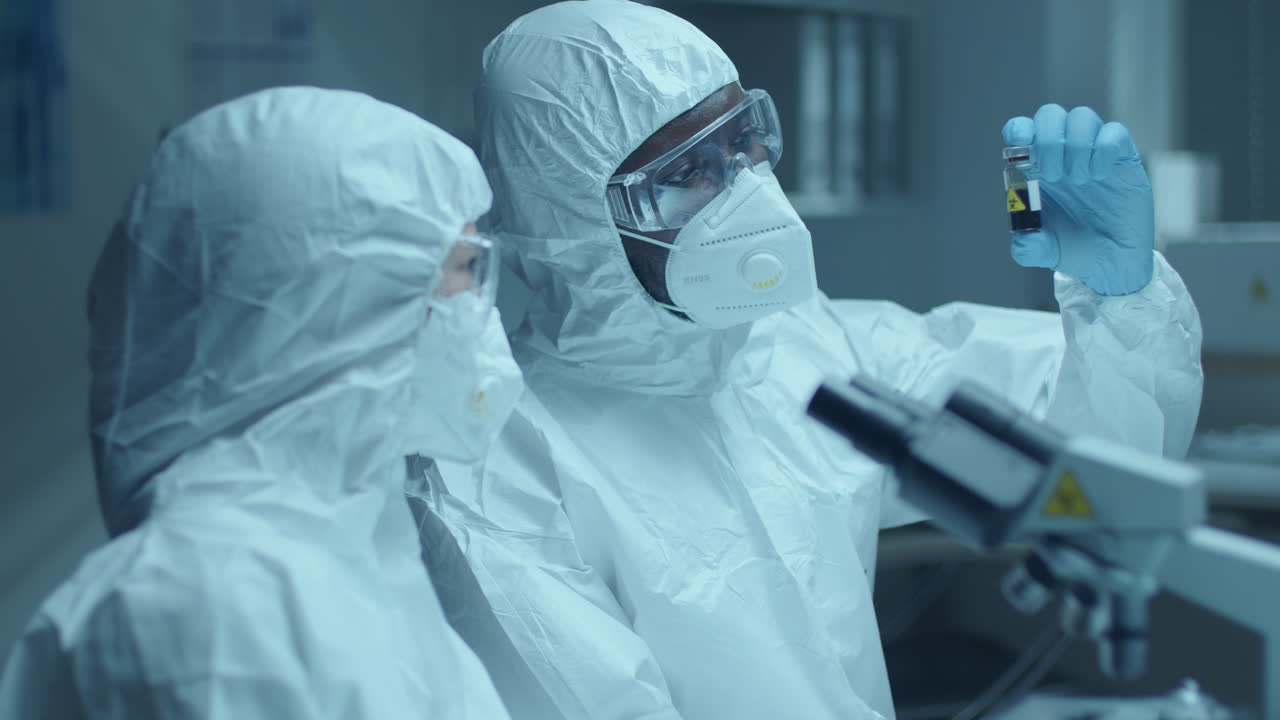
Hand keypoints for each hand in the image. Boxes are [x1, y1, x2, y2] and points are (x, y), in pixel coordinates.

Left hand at [1002, 104, 1153, 295]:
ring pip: (1081, 117)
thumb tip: (1023, 241)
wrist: (1114, 261)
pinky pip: (1114, 132)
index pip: (1022, 131)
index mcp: (1037, 169)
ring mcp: (1092, 153)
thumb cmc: (1076, 249)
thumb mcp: (1047, 252)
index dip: (1019, 130)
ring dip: (1076, 146)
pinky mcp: (1122, 158)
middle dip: (1048, 139)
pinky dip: (1104, 149)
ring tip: (1081, 180)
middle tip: (1055, 176)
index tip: (1022, 146)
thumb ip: (1029, 248)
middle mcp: (1063, 154)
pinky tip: (1100, 176)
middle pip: (1050, 115)